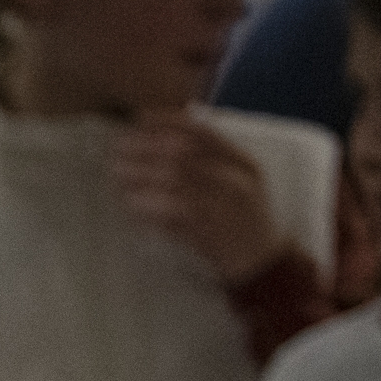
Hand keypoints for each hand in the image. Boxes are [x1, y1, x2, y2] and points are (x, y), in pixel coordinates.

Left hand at [112, 115, 289, 282]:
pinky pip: (175, 216)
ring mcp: (225, 207)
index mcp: (244, 162)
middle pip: (185, 154)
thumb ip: (210, 159)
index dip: (168, 121)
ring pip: (178, 183)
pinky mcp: (212, 234)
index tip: (139, 119)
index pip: (203, 131)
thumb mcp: (237, 180)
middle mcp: (237, 180)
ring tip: (117, 174)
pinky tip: (132, 203)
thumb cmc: (242, 218)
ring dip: (143, 176)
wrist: (263, 262)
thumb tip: (164, 136)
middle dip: (147, 148)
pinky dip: (151, 207)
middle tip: (118, 148)